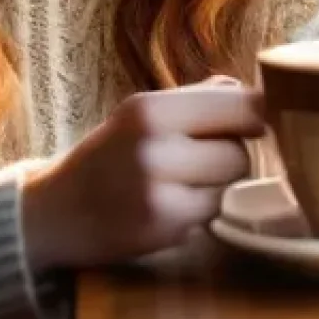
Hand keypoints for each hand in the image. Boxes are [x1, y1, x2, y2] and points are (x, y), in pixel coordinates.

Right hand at [21, 77, 264, 271]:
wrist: (57, 210)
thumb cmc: (112, 153)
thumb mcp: (145, 112)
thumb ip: (199, 98)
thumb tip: (253, 90)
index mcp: (150, 108)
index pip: (238, 104)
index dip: (258, 112)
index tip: (261, 118)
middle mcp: (153, 146)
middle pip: (239, 149)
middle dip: (229, 152)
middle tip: (199, 154)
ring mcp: (157, 191)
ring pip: (229, 181)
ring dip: (216, 183)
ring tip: (180, 180)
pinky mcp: (162, 228)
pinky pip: (211, 212)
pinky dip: (199, 209)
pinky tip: (168, 204)